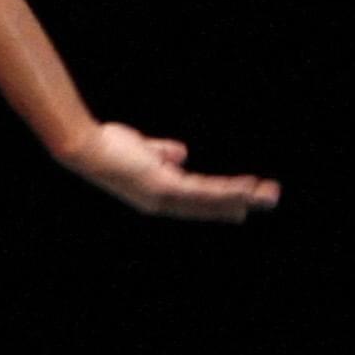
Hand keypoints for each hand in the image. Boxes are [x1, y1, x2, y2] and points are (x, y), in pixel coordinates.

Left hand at [56, 121, 281, 223]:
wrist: (86, 148)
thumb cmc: (108, 146)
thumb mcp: (142, 150)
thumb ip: (161, 152)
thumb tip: (182, 153)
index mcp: (157, 194)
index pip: (195, 201)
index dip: (220, 204)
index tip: (241, 209)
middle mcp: (162, 202)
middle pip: (208, 205)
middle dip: (238, 203)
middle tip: (267, 201)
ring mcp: (163, 197)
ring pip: (211, 200)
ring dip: (242, 197)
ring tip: (268, 195)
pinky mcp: (164, 188)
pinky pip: (202, 191)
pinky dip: (226, 190)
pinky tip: (246, 187)